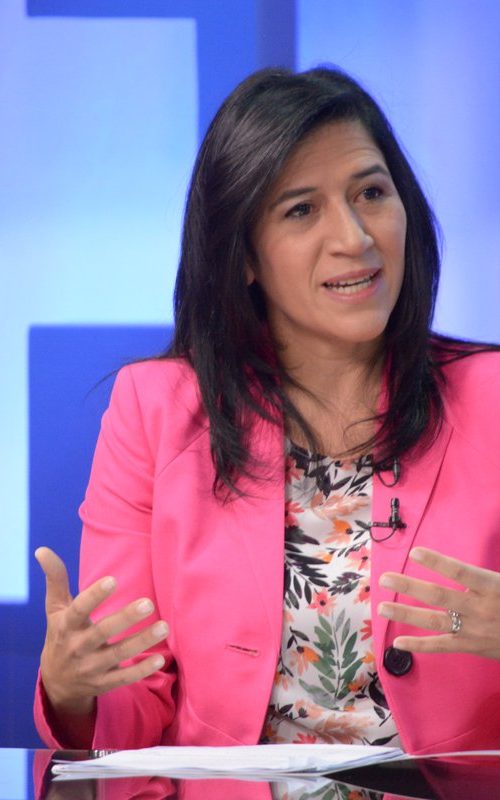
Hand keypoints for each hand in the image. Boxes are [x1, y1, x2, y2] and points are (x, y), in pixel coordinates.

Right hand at [36, 547, 168, 714]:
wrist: (56, 682)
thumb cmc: (61, 633)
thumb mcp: (55, 608)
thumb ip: (55, 578)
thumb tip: (42, 549)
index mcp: (66, 626)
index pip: (78, 610)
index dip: (94, 596)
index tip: (113, 579)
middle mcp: (77, 648)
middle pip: (102, 632)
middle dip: (125, 619)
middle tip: (148, 603)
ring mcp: (90, 668)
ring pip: (117, 655)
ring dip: (141, 642)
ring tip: (164, 626)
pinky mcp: (104, 683)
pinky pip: (124, 678)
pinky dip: (141, 671)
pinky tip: (160, 660)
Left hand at [377, 546, 499, 659]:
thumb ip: (485, 575)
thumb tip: (473, 560)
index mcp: (493, 587)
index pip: (462, 572)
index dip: (438, 563)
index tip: (415, 552)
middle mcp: (480, 608)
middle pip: (439, 596)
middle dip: (409, 587)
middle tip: (385, 579)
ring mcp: (473, 630)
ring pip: (435, 621)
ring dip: (405, 614)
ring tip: (382, 607)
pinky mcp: (470, 647)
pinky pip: (441, 646)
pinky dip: (419, 645)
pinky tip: (398, 642)